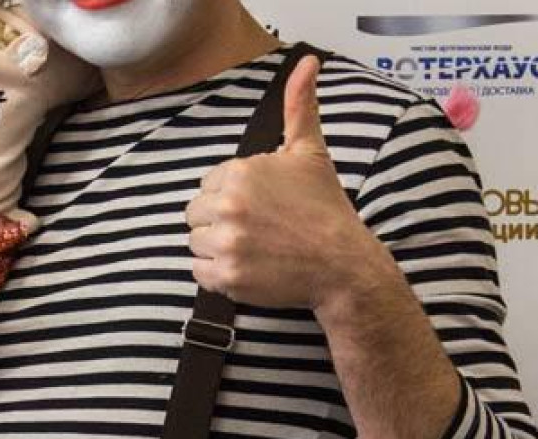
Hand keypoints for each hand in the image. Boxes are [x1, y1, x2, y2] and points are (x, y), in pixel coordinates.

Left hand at [185, 56, 397, 310]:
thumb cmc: (325, 208)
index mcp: (241, 172)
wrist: (342, 264)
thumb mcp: (310, 152)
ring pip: (196, 243)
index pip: (208, 185)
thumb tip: (307, 61)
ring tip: (254, 248)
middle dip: (220, 221)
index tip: (261, 207)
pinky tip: (249, 268)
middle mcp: (229, 205)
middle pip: (196, 213)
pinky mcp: (227, 277)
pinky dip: (219, 275)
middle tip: (258, 230)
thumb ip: (299, 106)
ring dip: (218, 248)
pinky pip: (199, 274)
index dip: (232, 197)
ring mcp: (227, 243)